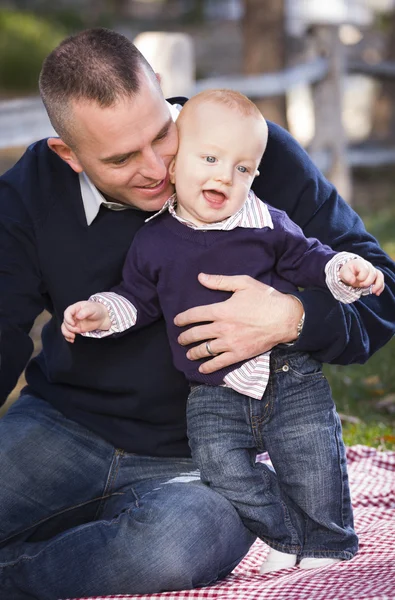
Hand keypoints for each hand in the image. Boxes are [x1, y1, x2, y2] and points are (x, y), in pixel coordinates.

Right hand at [61, 301, 110, 342]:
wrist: (102, 317)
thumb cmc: (97, 310)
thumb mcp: (92, 309)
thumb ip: (85, 312)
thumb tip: (78, 316)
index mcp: (75, 308)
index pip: (67, 312)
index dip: (68, 319)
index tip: (73, 324)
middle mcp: (73, 315)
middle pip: (65, 322)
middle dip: (70, 328)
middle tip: (78, 330)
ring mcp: (74, 322)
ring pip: (65, 328)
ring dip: (67, 333)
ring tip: (73, 337)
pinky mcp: (76, 328)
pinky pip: (68, 333)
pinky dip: (68, 337)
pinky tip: (72, 340)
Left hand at [174, 273, 303, 373]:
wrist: (285, 319)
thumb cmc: (265, 299)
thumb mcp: (243, 283)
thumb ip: (220, 281)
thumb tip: (201, 277)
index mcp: (221, 310)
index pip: (194, 314)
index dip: (182, 318)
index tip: (177, 321)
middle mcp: (222, 327)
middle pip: (196, 334)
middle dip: (185, 337)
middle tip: (180, 339)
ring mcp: (230, 343)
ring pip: (205, 349)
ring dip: (193, 352)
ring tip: (188, 353)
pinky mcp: (239, 354)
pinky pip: (219, 362)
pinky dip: (208, 366)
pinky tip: (202, 367)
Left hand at [339, 259, 384, 295]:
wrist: (350, 271)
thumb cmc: (347, 271)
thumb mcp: (344, 273)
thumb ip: (347, 276)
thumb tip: (353, 281)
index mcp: (360, 264)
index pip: (365, 270)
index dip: (362, 277)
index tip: (356, 280)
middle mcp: (368, 266)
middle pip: (373, 274)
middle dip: (367, 282)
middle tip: (361, 285)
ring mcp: (373, 270)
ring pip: (380, 276)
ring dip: (377, 285)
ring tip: (374, 292)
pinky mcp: (375, 276)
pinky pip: (381, 280)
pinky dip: (380, 287)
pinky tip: (377, 293)